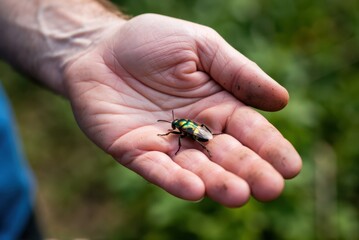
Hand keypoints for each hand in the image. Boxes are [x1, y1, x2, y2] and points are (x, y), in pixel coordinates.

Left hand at [64, 14, 301, 206]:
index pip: (250, 130)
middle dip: (250, 171)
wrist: (101, 48)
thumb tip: (282, 100)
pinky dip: (174, 180)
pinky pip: (156, 169)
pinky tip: (195, 189)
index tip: (291, 167)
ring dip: (217, 182)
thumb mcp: (201, 46)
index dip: (271, 147)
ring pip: (196, 168)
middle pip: (228, 155)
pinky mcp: (135, 151)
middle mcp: (196, 130)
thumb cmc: (152, 42)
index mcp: (218, 105)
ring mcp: (166, 143)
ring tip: (238, 194)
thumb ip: (238, 72)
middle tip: (270, 189)